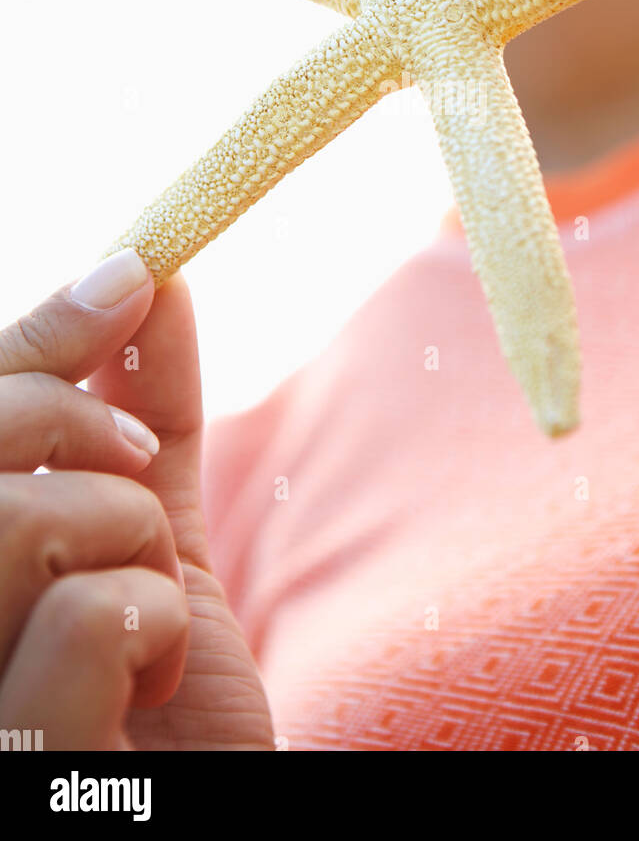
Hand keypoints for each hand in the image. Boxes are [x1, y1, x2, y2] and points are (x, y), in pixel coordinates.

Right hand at [0, 250, 274, 749]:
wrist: (199, 796)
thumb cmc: (161, 687)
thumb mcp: (153, 535)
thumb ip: (141, 416)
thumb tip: (149, 281)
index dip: (47, 329)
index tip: (139, 272)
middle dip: (93, 429)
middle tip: (140, 477)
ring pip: (28, 516)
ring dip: (133, 549)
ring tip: (145, 619)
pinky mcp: (11, 752)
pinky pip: (87, 612)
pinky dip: (155, 627)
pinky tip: (146, 689)